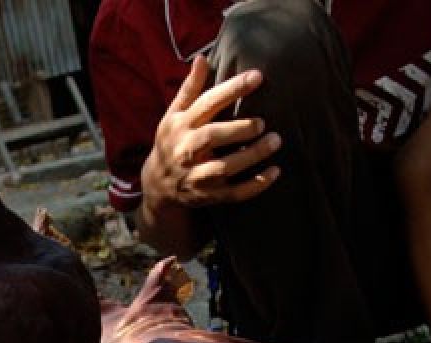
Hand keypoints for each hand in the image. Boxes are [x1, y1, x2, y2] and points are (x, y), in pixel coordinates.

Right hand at [141, 55, 281, 209]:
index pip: (206, 103)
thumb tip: (202, 59)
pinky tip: (275, 172)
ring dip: (252, 155)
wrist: (156, 186)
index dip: (232, 89)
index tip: (257, 76)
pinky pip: (234, 194)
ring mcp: (197, 176)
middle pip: (212, 137)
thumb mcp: (173, 115)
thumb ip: (190, 89)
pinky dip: (256, 185)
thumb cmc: (172, 142)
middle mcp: (186, 150)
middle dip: (240, 128)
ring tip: (275, 141)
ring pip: (225, 167)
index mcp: (180, 125)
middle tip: (263, 121)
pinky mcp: (208, 196)